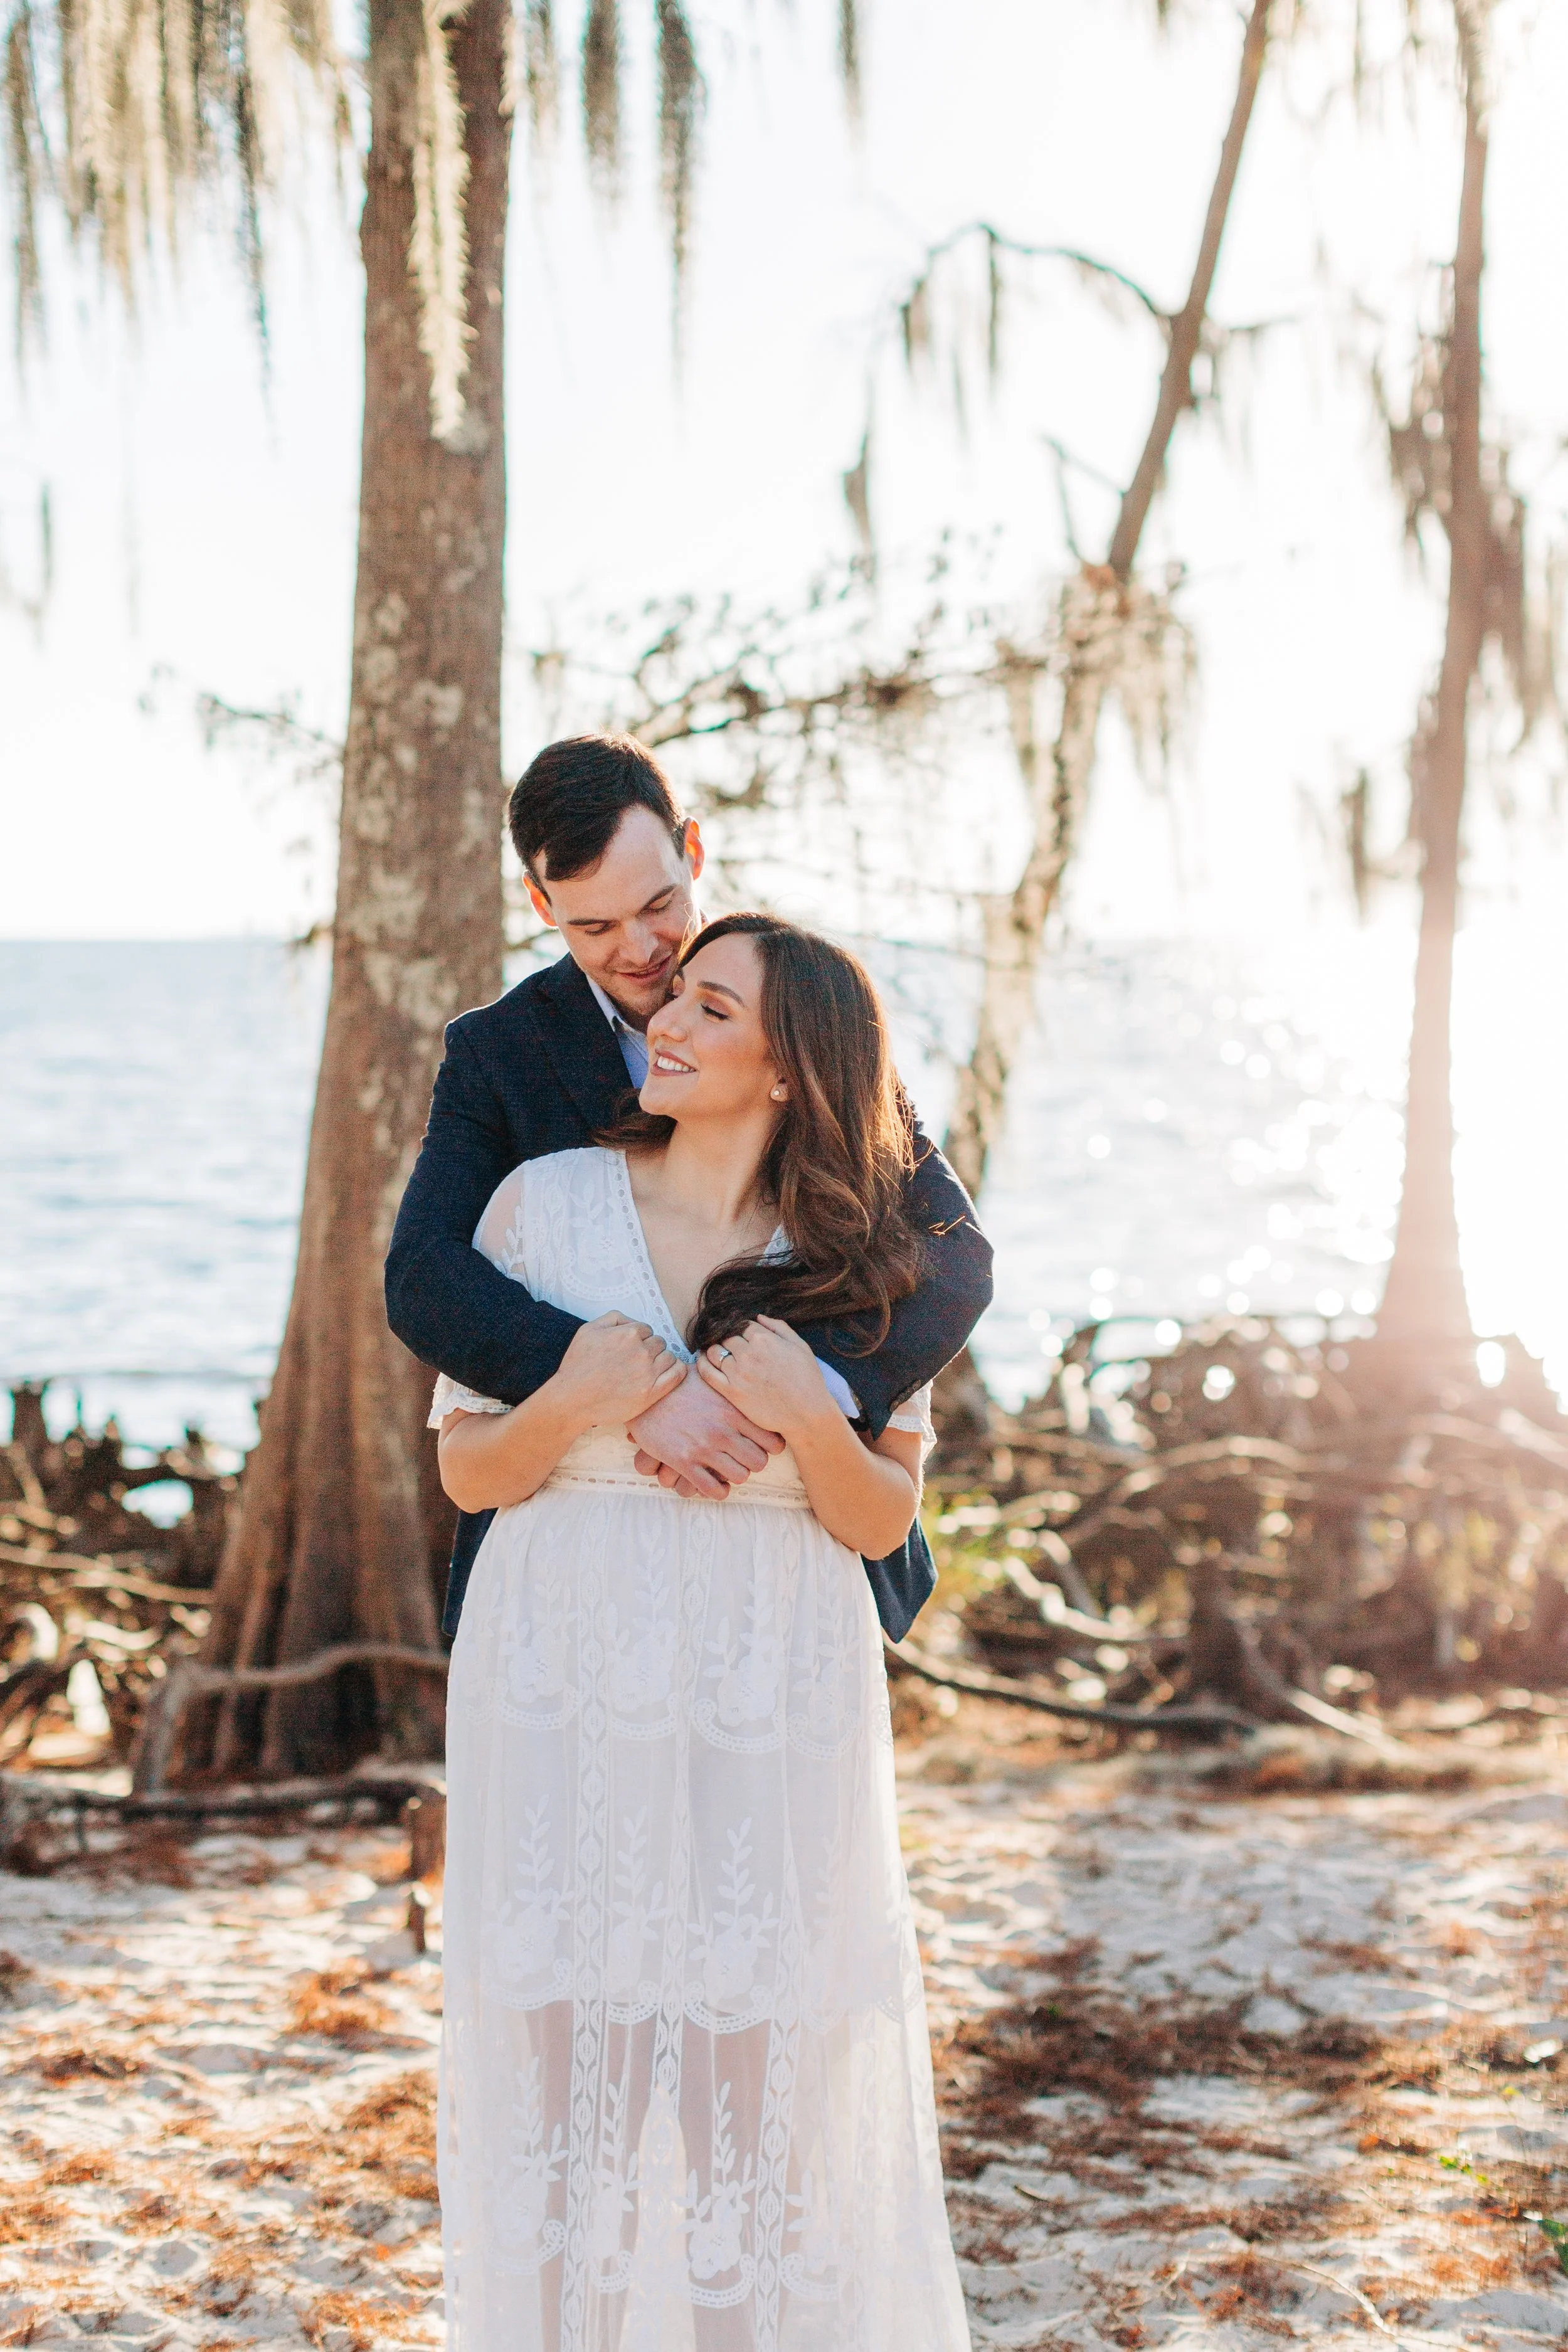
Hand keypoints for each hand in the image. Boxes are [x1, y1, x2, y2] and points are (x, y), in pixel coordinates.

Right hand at [553, 1312, 683, 1429]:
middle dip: (649, 1348)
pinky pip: (678, 1374)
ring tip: (645, 1369)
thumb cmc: (577, 1365)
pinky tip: (668, 1372)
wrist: (571, 1399)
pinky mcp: (651, 1393)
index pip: (646, 1329)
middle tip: (634, 1361)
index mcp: (627, 1334)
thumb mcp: (588, 1330)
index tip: (628, 1349)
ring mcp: (647, 1373)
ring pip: (669, 1356)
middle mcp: (640, 1351)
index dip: (638, 1338)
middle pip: (658, 1342)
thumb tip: (632, 1321)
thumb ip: (614, 1318)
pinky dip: (677, 1369)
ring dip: (660, 1359)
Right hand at [626, 1366, 784, 1499]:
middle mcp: (723, 1431)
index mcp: (733, 1410)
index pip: (772, 1441)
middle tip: (743, 1458)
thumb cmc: (678, 1383)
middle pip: (759, 1462)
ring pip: (740, 1477)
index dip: (770, 1447)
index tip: (761, 1445)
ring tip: (727, 1469)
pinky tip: (714, 1483)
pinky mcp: (684, 1462)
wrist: (644, 1395)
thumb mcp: (709, 1377)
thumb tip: (745, 1377)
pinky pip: (712, 1489)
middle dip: (753, 1463)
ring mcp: (704, 1448)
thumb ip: (731, 1384)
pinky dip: (718, 1491)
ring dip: (735, 1476)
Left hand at [698, 1316, 834, 1443]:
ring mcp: (738, 1373)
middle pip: (726, 1337)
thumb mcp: (800, 1346)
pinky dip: (701, 1363)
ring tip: (717, 1352)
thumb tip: (759, 1317)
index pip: (742, 1325)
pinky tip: (702, 1360)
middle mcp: (748, 1353)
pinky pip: (707, 1373)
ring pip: (713, 1351)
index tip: (741, 1334)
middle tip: (730, 1345)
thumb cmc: (808, 1379)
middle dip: (728, 1338)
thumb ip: (779, 1327)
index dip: (741, 1329)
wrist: (807, 1413)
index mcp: (764, 1339)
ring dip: (713, 1349)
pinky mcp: (731, 1392)